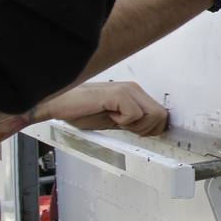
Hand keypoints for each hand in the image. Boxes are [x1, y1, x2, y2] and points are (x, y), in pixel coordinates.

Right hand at [34, 82, 168, 136]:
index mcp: (135, 94)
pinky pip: (135, 114)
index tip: (133, 131)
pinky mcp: (118, 94)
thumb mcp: (115, 119)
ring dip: (135, 125)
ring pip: (153, 115)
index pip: (161, 114)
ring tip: (115, 120)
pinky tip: (108, 115)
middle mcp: (134, 89)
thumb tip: (152, 131)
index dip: (151, 129)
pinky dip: (123, 122)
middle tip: (124, 126)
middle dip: (145, 129)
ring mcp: (127, 90)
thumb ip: (133, 122)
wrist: (59, 104)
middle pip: (161, 116)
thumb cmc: (82, 111)